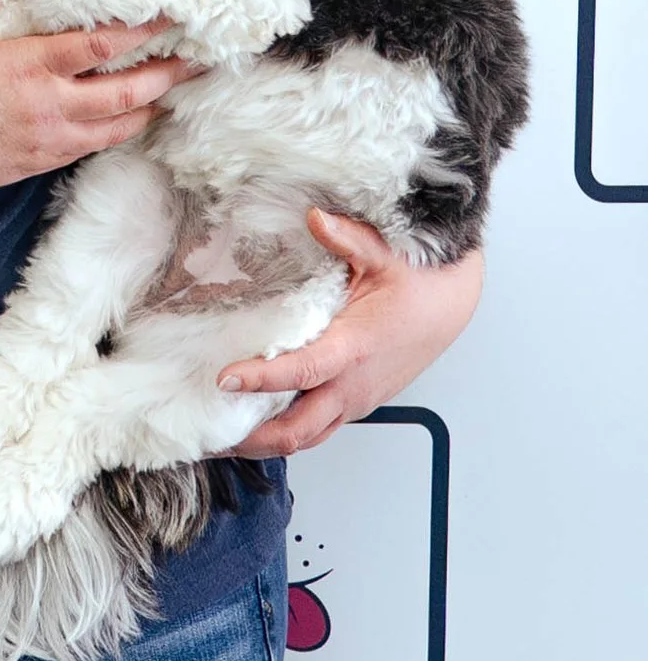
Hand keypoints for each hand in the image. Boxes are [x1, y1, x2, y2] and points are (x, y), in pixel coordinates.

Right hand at [0, 0, 195, 204]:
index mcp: (30, 66)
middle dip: (165, 76)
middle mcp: (48, 105)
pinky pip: (92, 147)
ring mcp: (48, 138)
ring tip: (171, 93)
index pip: (102, 45)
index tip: (170, 17)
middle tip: (194, 61)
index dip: (143, 31)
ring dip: (148, 108)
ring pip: (116, 127)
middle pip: (125, 93)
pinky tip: (127, 120)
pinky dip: (118, 131)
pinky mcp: (40, 162)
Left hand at [218, 211, 482, 456]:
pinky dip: (285, 434)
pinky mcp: (356, 405)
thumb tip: (315, 217)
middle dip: (251, 438)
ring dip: (264, 444)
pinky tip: (256, 424)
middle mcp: (353, 385)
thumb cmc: (420, 286)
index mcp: (354, 348)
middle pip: (297, 430)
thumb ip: (348, 238)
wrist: (450, 307)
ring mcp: (355, 401)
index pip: (303, 372)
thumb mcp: (385, 255)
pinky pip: (317, 429)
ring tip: (221, 440)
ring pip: (306, 438)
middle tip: (209, 434)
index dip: (262, 379)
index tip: (225, 379)